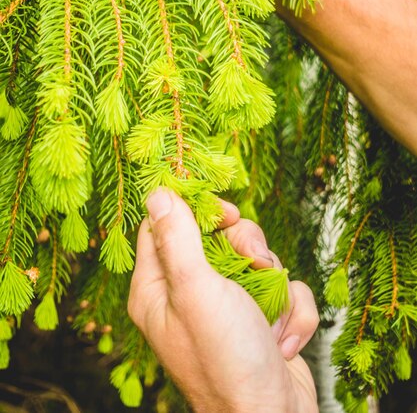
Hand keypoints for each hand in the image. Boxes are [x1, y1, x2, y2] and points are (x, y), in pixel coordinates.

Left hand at [128, 188, 317, 412]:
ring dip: (272, 281)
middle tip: (255, 261)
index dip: (195, 210)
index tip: (224, 212)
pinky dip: (290, 310)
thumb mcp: (197, 290)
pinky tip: (282, 339)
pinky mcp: (259, 318)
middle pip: (217, 236)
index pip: (165, 225)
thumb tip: (157, 192)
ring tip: (269, 313)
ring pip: (255, 258)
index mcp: (159, 287)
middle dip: (246, 246)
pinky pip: (282, 288)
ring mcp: (227, 306)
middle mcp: (189, 294)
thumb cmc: (228, 360)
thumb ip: (178, 238)